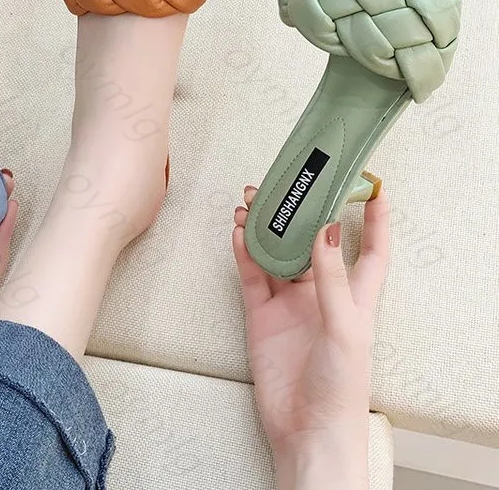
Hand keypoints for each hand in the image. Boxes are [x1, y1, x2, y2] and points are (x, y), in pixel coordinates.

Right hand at [233, 187, 389, 487]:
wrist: (305, 429)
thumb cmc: (340, 386)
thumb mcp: (346, 327)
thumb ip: (332, 277)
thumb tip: (325, 229)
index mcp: (355, 295)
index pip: (370, 248)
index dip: (375, 218)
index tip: (371, 186)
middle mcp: (321, 292)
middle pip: (313, 240)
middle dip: (302, 212)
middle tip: (288, 184)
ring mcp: (289, 301)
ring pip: (277, 252)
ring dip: (266, 227)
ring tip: (253, 201)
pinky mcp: (261, 313)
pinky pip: (252, 273)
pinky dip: (244, 251)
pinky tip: (239, 232)